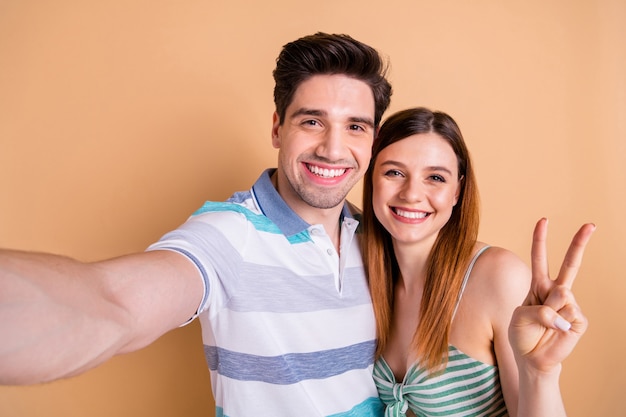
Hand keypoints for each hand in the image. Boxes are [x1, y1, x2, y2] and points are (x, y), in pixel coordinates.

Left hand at [509, 218, 594, 373]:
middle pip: (570, 264)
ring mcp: (570, 304)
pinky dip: (557, 322)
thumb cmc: (523, 335)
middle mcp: (555, 291)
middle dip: (579, 243)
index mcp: (538, 285)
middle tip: (590, 224)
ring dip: (548, 311)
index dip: (540, 239)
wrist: (532, 359)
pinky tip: (557, 331)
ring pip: (561, 294)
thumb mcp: (519, 317)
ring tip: (544, 325)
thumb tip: (563, 302)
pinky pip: (568, 312)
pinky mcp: (579, 319)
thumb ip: (538, 308)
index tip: (544, 220)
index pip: (540, 258)